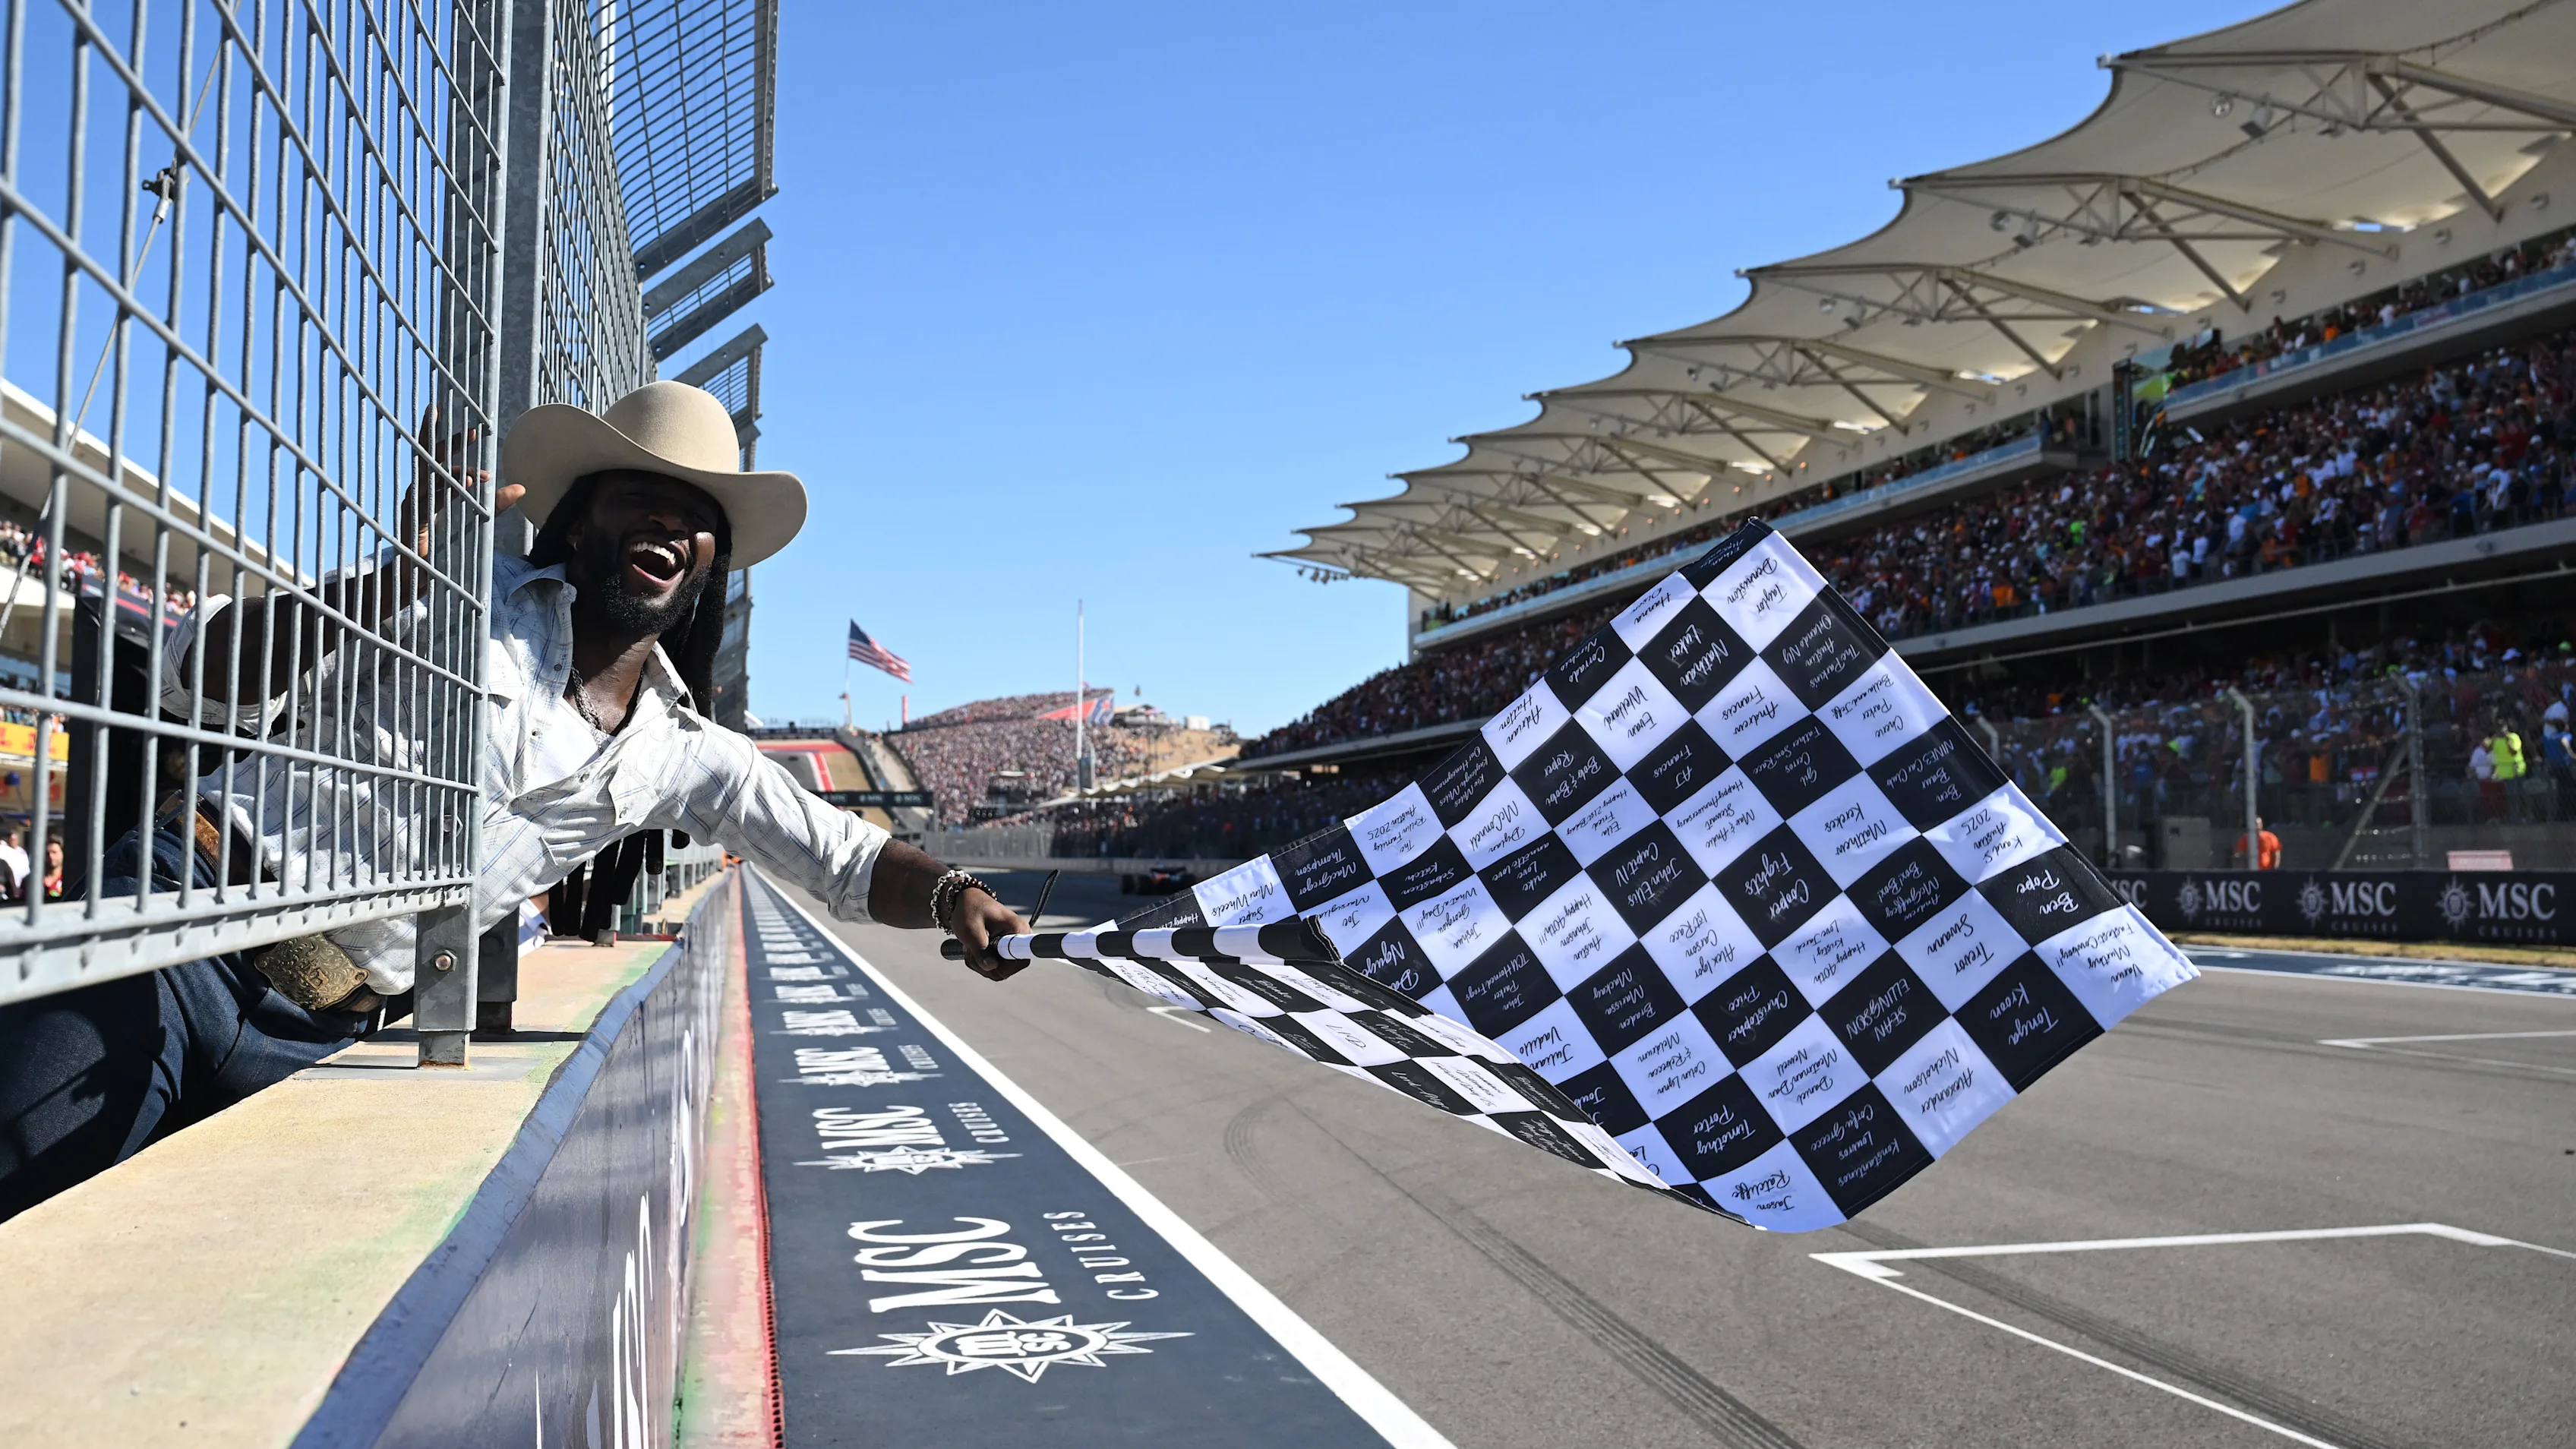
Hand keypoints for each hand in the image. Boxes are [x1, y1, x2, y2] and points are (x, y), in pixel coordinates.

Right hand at [396, 404, 505, 567]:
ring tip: (477, 477)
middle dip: (446, 441)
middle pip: (429, 457)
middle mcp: (419, 489)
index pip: (439, 457)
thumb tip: (521, 488)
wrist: (418, 574)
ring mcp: (413, 502)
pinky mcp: (412, 517)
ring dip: (455, 474)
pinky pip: (428, 499)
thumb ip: (494, 504)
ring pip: (430, 477)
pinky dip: (447, 492)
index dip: (454, 442)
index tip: (477, 432)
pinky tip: (465, 487)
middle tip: (470, 431)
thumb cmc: (442, 545)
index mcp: (431, 486)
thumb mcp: (474, 519)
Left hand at [951, 888, 1028, 980]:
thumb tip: (992, 968)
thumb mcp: (971, 930)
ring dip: (980, 962)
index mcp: (1018, 930)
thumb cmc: (970, 910)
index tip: (992, 959)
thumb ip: (981, 950)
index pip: (1022, 959)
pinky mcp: (1005, 950)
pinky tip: (975, 948)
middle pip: (1008, 968)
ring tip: (971, 946)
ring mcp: (1013, 945)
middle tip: (972, 949)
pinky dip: (980, 961)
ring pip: (998, 969)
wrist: (967, 901)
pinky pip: (995, 966)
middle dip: (986, 964)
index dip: (1005, 965)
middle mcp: (1020, 938)